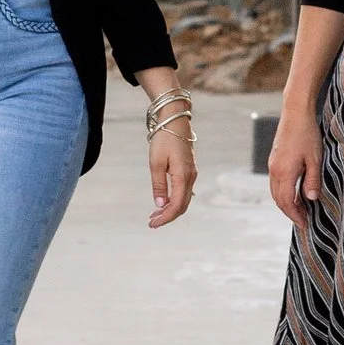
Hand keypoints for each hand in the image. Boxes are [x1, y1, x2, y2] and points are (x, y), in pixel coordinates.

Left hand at [140, 68, 194, 228]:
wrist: (175, 119)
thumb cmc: (164, 138)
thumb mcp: (156, 162)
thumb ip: (158, 185)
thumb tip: (159, 205)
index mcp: (183, 177)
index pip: (176, 206)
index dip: (165, 218)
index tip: (152, 224)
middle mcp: (190, 177)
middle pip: (182, 205)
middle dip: (167, 216)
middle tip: (152, 222)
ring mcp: (191, 173)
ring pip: (184, 199)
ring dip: (170, 209)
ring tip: (155, 214)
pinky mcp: (189, 169)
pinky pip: (184, 191)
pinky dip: (175, 200)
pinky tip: (164, 202)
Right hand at [268, 102, 322, 240]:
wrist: (295, 113)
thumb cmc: (307, 134)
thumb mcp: (315, 159)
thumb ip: (313, 181)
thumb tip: (311, 200)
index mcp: (284, 173)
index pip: (287, 202)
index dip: (295, 216)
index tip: (305, 224)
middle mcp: (275, 171)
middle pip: (279, 200)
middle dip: (291, 212)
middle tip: (304, 221)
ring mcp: (272, 165)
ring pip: (275, 192)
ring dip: (286, 203)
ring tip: (301, 209)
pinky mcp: (274, 160)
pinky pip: (275, 183)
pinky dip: (283, 193)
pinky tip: (295, 192)